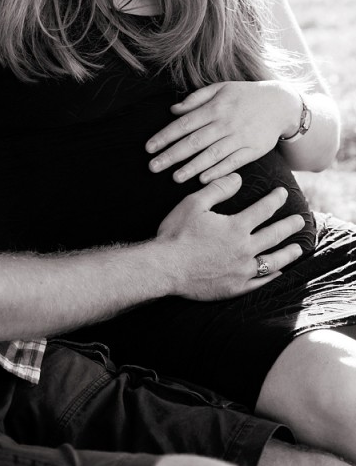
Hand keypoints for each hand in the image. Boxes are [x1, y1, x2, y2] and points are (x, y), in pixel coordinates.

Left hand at [146, 80, 301, 183]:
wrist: (281, 104)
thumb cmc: (244, 95)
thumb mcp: (220, 88)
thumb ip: (196, 99)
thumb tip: (173, 110)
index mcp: (215, 107)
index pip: (184, 124)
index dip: (165, 136)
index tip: (149, 148)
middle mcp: (225, 123)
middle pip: (194, 141)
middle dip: (171, 155)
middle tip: (153, 167)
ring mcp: (240, 137)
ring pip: (212, 154)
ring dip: (192, 167)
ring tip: (174, 177)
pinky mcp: (253, 150)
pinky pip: (233, 162)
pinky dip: (218, 171)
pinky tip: (203, 180)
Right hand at [155, 173, 303, 300]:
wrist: (164, 267)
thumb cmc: (177, 233)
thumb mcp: (194, 203)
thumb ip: (218, 189)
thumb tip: (237, 177)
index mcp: (236, 227)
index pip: (263, 210)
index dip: (274, 200)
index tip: (283, 193)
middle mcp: (244, 249)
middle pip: (274, 235)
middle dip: (289, 226)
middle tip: (301, 221)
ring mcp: (241, 271)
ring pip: (273, 262)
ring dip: (288, 253)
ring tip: (298, 248)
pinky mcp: (234, 287)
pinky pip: (260, 283)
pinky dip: (272, 278)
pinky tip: (278, 274)